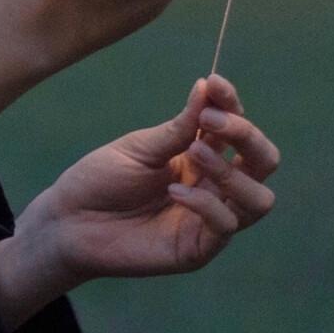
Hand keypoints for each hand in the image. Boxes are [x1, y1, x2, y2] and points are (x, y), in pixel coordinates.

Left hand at [0, 76, 279, 326]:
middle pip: (264, 161)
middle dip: (247, 136)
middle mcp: (214, 184)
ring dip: (231, 171)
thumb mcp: (141, 147)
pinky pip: (226, 226)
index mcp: (202, 153)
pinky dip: (206, 203)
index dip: (233, 103)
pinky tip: (173, 191)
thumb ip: (180, 126)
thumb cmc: (101, 179)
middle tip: (211, 121)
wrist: (68, 221)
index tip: (214, 84)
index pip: (237, 128)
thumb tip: (208, 86)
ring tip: (194, 153)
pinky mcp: (197, 248)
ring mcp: (209, 218)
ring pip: (259, 198)